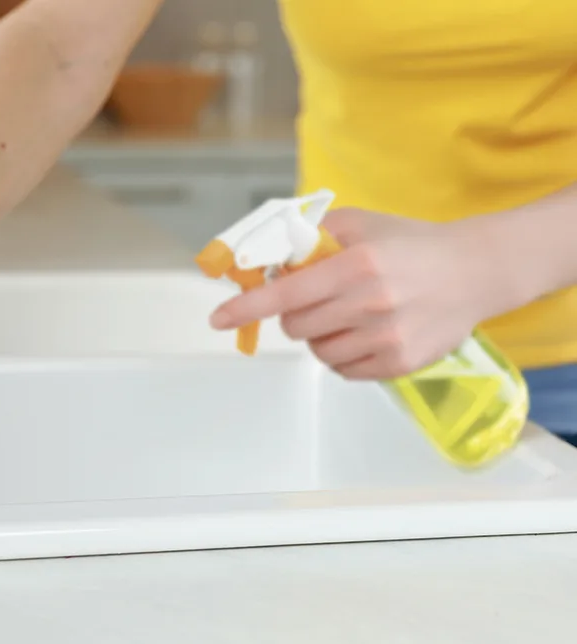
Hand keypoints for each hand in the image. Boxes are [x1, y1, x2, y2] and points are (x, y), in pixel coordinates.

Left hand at [209, 208, 498, 379]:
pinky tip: (365, 333)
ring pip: (318, 352)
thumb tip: (263, 254)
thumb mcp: (358, 224)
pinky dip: (343, 355)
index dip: (246, 307)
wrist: (474, 271)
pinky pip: (345, 371)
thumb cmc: (408, 244)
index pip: (286, 293)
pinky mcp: (399, 363)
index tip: (216, 319)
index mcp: (355, 265)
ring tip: (346, 315)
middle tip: (318, 300)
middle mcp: (370, 303)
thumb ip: (309, 236)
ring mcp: (386, 337)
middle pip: (295, 327)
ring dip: (319, 337)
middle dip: (295, 315)